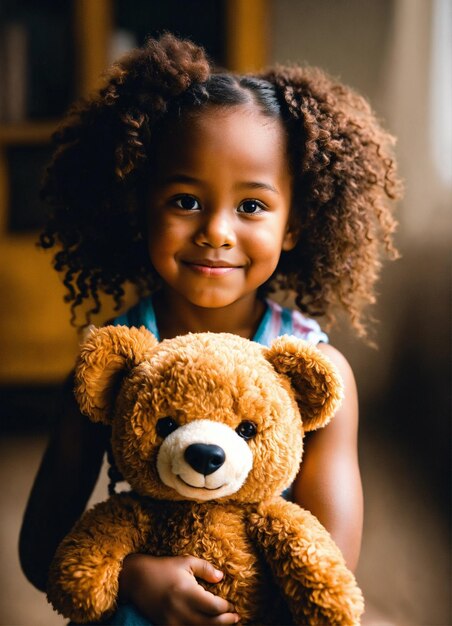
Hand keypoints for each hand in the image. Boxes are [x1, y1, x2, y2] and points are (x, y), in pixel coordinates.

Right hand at [118, 554, 239, 624]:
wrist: (136, 579)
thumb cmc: (163, 567)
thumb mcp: (186, 562)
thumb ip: (205, 568)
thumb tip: (221, 577)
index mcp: (186, 592)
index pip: (214, 607)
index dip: (226, 608)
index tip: (232, 605)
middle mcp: (180, 610)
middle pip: (210, 624)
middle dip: (226, 622)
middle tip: (236, 618)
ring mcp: (172, 621)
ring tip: (224, 624)